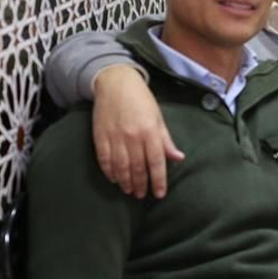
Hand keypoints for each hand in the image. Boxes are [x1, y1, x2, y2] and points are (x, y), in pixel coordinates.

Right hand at [92, 65, 184, 199]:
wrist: (115, 83)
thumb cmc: (141, 100)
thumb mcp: (158, 118)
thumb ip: (166, 140)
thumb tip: (178, 158)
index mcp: (150, 132)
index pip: (156, 162)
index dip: (158, 180)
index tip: (159, 194)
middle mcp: (133, 137)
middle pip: (137, 167)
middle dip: (140, 184)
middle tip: (142, 195)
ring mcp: (114, 137)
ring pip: (120, 166)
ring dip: (125, 181)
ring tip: (129, 191)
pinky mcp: (100, 136)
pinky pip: (104, 159)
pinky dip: (109, 171)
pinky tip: (114, 179)